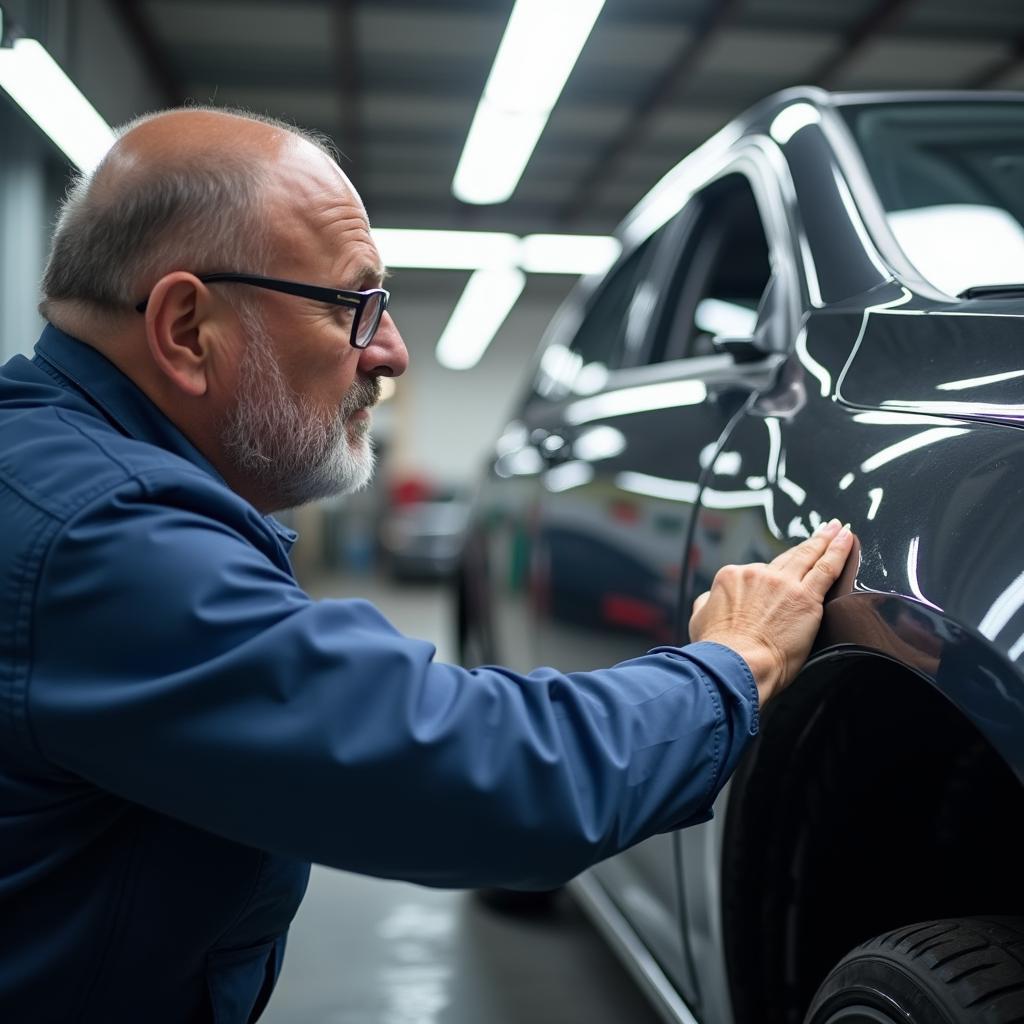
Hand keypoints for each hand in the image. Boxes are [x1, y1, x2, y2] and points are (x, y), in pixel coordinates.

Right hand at [689, 520, 854, 703]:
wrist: (734, 666)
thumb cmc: (718, 652)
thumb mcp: (699, 620)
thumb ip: (706, 603)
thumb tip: (708, 600)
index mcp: (732, 578)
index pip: (756, 571)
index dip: (770, 575)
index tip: (778, 578)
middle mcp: (756, 574)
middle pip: (786, 558)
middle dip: (805, 545)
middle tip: (822, 531)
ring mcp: (782, 583)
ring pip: (808, 556)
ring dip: (825, 540)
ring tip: (837, 529)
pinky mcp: (805, 597)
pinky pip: (827, 568)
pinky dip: (839, 550)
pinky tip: (846, 539)